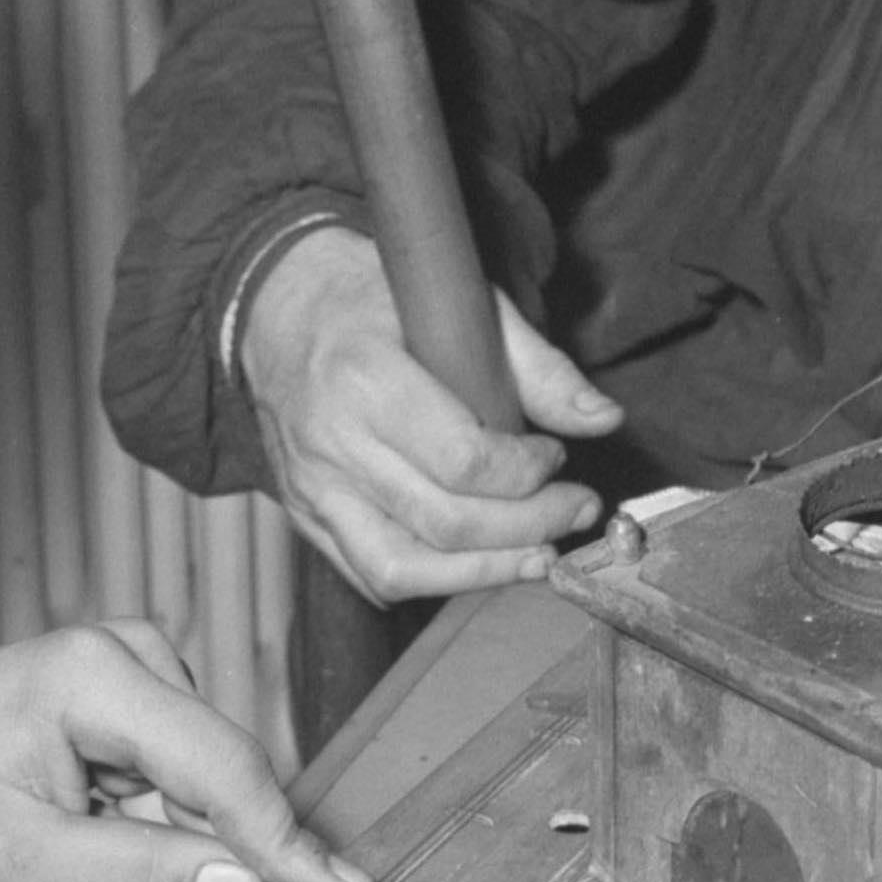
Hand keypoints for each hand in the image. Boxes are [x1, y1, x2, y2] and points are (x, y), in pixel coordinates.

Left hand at [0, 619, 379, 881]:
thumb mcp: (17, 862)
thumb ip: (134, 876)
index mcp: (100, 678)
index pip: (227, 772)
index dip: (290, 847)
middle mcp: (134, 654)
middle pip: (228, 776)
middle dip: (228, 852)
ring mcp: (143, 669)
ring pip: (211, 785)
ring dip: (181, 842)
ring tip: (83, 853)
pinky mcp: (144, 695)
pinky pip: (188, 779)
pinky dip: (165, 825)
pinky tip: (101, 834)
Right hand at [237, 225, 622, 604]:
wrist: (278, 309)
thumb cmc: (374, 300)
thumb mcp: (462, 307)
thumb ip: (538, 367)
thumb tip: (602, 419)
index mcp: (366, 378)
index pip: (462, 462)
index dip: (526, 475)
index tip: (555, 459)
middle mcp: (332, 443)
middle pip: (443, 523)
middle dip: (526, 528)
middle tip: (571, 513)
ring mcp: (313, 489)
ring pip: (401, 569)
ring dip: (482, 574)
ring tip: (534, 556)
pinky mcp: (306, 518)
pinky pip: (369, 574)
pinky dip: (431, 581)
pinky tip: (475, 563)